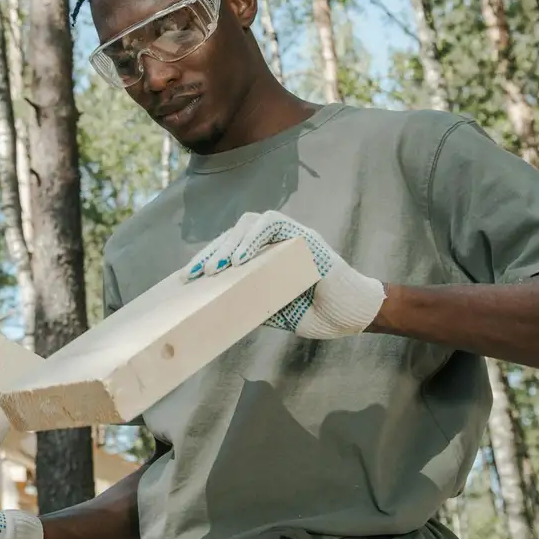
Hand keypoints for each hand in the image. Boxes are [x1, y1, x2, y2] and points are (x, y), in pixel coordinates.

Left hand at [182, 211, 385, 338]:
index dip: (207, 258)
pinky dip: (253, 239)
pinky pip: (273, 225)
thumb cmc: (313, 312)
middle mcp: (274, 241)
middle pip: (233, 233)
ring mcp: (289, 235)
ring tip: (215, 269)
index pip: (228, 247)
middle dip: (210, 252)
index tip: (188, 277)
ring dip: (228, 244)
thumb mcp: (270, 308)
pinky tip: (239, 260)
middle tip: (194, 275)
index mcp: (263, 255)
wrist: (349, 316)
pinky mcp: (304, 235)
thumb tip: (212, 304)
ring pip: (250, 223)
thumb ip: (247, 299)